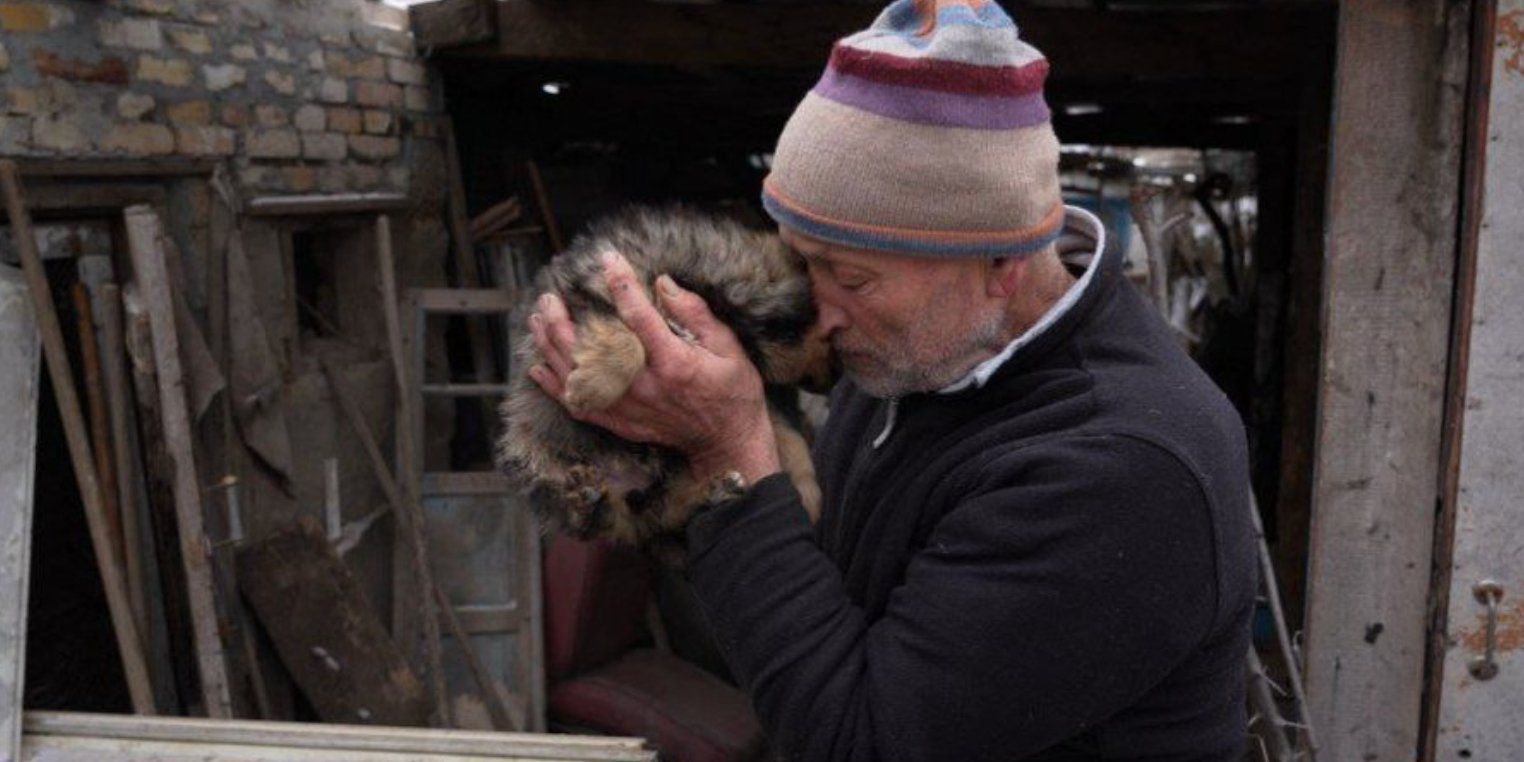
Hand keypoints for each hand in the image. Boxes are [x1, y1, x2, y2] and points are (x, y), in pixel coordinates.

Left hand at [528, 250, 781, 483]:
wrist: (728, 442)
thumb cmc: (733, 392)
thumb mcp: (728, 347)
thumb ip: (695, 314)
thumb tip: (664, 284)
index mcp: (673, 363)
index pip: (639, 316)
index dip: (621, 284)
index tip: (608, 259)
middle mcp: (644, 387)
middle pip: (591, 351)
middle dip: (563, 321)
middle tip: (548, 297)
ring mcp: (628, 408)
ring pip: (577, 377)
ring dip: (552, 347)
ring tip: (537, 320)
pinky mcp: (621, 423)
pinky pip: (579, 406)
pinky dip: (555, 388)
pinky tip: (538, 368)